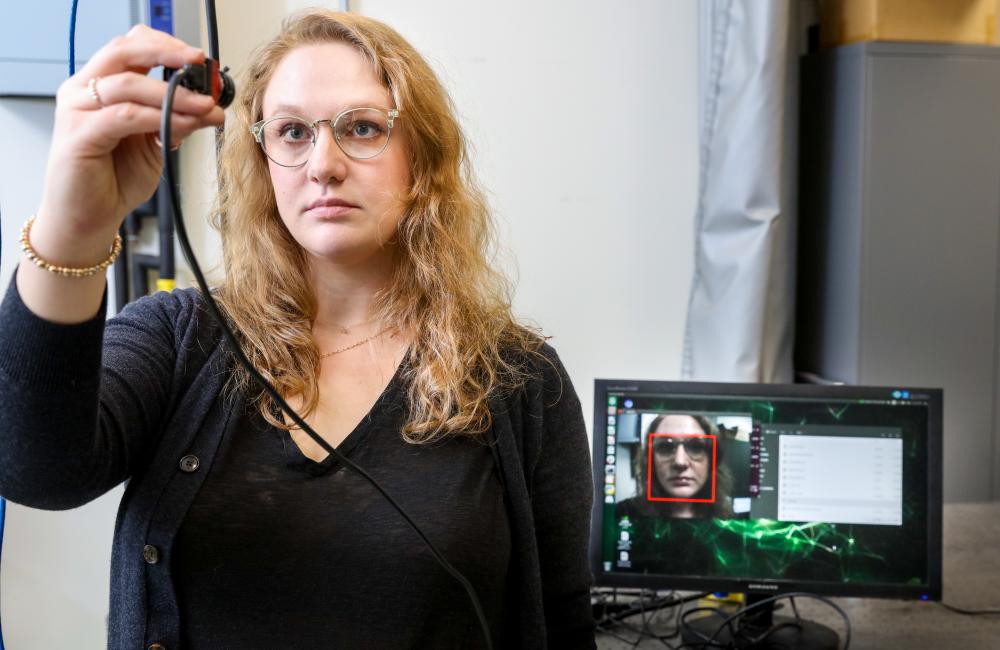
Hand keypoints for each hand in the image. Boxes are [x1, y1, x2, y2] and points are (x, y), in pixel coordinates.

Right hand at [36, 24, 225, 243]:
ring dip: (174, 94)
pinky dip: (160, 117)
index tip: (198, 57)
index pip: (129, 47)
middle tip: (201, 65)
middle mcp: (83, 91)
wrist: (89, 218)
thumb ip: (177, 120)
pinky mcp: (79, 135)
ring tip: (205, 105)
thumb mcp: (157, 144)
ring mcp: (77, 111)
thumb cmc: (115, 180)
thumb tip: (210, 105)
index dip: (164, 45)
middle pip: (123, 53)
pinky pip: (125, 117)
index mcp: (100, 86)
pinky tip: (185, 124)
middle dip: (167, 54)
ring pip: (128, 85)